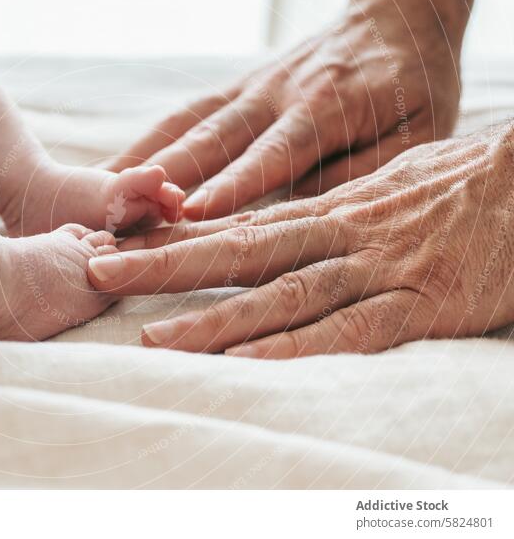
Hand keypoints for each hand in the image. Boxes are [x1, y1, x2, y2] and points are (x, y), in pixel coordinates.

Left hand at [88, 126, 513, 357]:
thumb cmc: (456, 188)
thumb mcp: (378, 189)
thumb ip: (325, 213)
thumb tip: (275, 227)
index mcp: (325, 211)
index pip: (234, 225)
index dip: (171, 237)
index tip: (118, 245)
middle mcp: (335, 236)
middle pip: (235, 252)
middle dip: (163, 264)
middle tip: (98, 272)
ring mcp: (373, 270)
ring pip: (279, 294)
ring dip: (214, 317)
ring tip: (154, 336)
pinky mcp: (417, 306)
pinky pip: (346, 331)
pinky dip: (293, 348)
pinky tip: (246, 366)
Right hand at [108, 8, 459, 219]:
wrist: (394, 17)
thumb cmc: (411, 85)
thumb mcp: (415, 133)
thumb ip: (362, 173)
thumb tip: (309, 215)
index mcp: (327, 107)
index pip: (273, 153)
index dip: (233, 184)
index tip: (192, 213)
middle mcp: (277, 94)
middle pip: (213, 142)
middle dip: (165, 182)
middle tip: (123, 217)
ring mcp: (249, 88)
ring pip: (187, 128)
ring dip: (143, 164)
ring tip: (98, 198)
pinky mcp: (234, 88)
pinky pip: (184, 116)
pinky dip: (147, 144)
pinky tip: (114, 169)